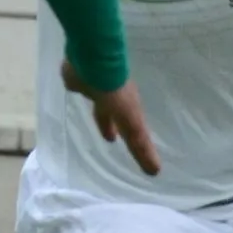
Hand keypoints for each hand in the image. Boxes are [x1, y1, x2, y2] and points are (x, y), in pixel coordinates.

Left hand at [60, 61, 161, 176]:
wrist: (95, 60)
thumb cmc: (115, 92)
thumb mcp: (131, 121)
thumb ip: (140, 145)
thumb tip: (156, 171)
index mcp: (126, 107)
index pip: (132, 130)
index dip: (134, 143)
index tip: (136, 153)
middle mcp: (113, 97)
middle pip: (113, 115)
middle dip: (112, 126)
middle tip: (110, 139)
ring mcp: (95, 86)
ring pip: (98, 102)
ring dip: (100, 112)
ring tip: (93, 118)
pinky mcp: (78, 79)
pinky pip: (80, 86)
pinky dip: (81, 90)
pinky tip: (77, 91)